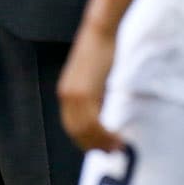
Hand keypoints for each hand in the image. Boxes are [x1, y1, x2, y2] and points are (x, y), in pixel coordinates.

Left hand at [58, 25, 122, 152]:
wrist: (100, 32)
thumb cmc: (101, 51)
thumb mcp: (95, 77)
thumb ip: (95, 95)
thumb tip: (105, 113)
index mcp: (67, 93)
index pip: (72, 126)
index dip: (86, 140)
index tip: (101, 147)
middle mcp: (66, 96)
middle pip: (76, 132)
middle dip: (94, 145)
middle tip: (112, 152)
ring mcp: (74, 95)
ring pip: (84, 130)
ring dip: (101, 142)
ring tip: (117, 147)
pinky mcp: (84, 92)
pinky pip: (92, 122)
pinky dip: (104, 134)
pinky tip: (115, 137)